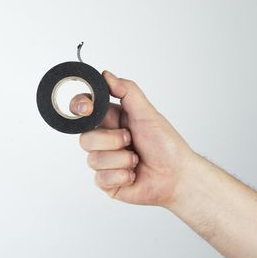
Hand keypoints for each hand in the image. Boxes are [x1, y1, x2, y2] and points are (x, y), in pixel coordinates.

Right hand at [70, 70, 194, 206]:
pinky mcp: (106, 182)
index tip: (87, 108)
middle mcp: (104, 141)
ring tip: (136, 160)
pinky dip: (122, 176)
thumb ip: (127, 91)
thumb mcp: (147, 113)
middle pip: (85, 138)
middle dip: (112, 140)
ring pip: (93, 159)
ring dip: (121, 160)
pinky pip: (101, 178)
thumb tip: (106, 75)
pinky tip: (133, 175)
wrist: (176, 175)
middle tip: (130, 139)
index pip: (84, 111)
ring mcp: (104, 162)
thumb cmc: (165, 144)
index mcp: (111, 121)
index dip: (80, 108)